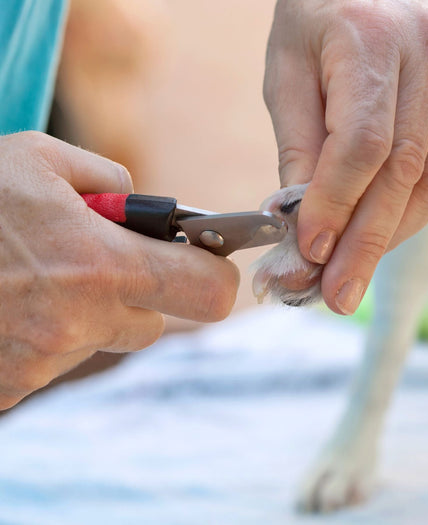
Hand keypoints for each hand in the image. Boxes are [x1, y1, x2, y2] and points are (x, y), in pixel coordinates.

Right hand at [0, 132, 238, 408]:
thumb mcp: (37, 158)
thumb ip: (110, 180)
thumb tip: (146, 206)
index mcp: (101, 265)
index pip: (208, 293)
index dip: (215, 276)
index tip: (207, 262)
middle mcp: (78, 322)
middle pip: (154, 324)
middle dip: (139, 293)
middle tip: (96, 261)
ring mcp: (41, 361)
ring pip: (102, 340)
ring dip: (88, 313)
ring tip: (37, 277)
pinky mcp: (11, 385)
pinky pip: (56, 359)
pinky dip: (45, 334)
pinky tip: (11, 302)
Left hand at [264, 0, 427, 314]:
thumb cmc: (316, 24)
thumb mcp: (288, 75)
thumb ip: (300, 148)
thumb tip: (305, 227)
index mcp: (371, 36)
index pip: (363, 142)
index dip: (337, 204)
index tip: (311, 252)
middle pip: (405, 171)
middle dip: (367, 242)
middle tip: (338, 293)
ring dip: (398, 232)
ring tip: (359, 267)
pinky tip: (405, 225)